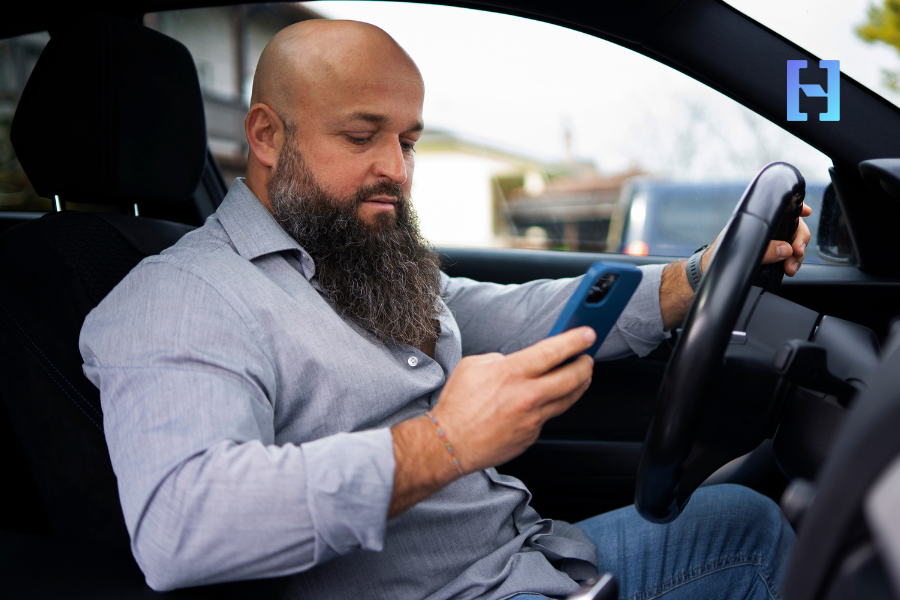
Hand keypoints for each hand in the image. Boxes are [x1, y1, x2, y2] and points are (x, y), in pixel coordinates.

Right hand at [431, 327, 595, 472]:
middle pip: (572, 378)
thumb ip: (500, 360)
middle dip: (585, 365)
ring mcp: (532, 418)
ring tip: (581, 376)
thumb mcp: (474, 366)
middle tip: (587, 358)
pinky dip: (550, 406)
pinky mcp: (531, 436)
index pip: (553, 351)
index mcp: (512, 373)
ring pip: (567, 399)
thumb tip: (515, 361)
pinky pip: (547, 417)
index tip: (588, 334)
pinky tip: (548, 400)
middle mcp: (526, 396)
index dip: (575, 340)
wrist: (450, 443)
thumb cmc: (458, 405)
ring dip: (578, 385)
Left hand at [702, 202, 812, 276]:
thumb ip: (764, 250)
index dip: (796, 208)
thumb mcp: (742, 249)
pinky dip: (793, 263)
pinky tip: (789, 269)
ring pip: (794, 245)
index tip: (806, 211)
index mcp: (758, 222)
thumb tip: (785, 250)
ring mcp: (771, 245)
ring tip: (791, 268)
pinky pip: (789, 258)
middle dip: (800, 240)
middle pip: (794, 229)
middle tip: (797, 252)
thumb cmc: (721, 254)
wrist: (710, 271)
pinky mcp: (772, 258)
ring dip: (797, 256)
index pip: (781, 210)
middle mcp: (767, 231)